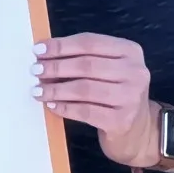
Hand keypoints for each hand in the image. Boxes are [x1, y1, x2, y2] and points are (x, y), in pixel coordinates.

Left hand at [34, 33, 160, 168]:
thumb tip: (44, 55)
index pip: (90, 42)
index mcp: (130, 51)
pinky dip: (64, 107)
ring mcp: (131, 97)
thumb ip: (83, 58)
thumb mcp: (108, 69)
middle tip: (35, 70)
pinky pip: (85, 111)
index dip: (61, 45)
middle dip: (56, 67)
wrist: (138, 130)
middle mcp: (135, 72)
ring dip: (56, 89)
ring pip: (84, 89)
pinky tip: (52, 105)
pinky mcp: (122, 120)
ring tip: (38, 90)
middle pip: (86, 65)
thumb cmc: (115, 93)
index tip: (38, 50)